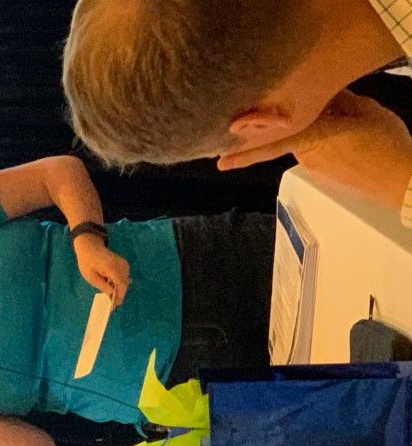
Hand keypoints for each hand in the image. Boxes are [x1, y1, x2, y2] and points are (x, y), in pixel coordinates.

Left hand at [73, 233, 129, 306]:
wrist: (90, 246)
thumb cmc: (87, 261)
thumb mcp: (90, 276)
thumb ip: (102, 285)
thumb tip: (111, 294)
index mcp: (112, 269)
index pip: (120, 286)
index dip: (118, 298)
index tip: (114, 307)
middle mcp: (121, 266)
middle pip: (124, 285)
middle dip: (119, 295)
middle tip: (112, 305)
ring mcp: (124, 264)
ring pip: (125, 282)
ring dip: (119, 290)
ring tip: (111, 297)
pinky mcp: (124, 264)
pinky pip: (124, 277)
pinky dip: (119, 283)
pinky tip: (111, 287)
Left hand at [218, 91, 411, 211]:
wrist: (401, 181)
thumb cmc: (386, 145)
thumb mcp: (366, 111)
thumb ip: (338, 100)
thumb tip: (323, 94)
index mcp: (313, 136)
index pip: (271, 141)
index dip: (245, 151)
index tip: (221, 161)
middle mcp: (307, 155)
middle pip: (291, 134)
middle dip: (295, 126)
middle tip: (321, 120)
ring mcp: (315, 168)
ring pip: (306, 144)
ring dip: (319, 135)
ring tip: (352, 131)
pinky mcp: (324, 177)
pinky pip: (318, 155)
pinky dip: (328, 147)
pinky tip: (351, 144)